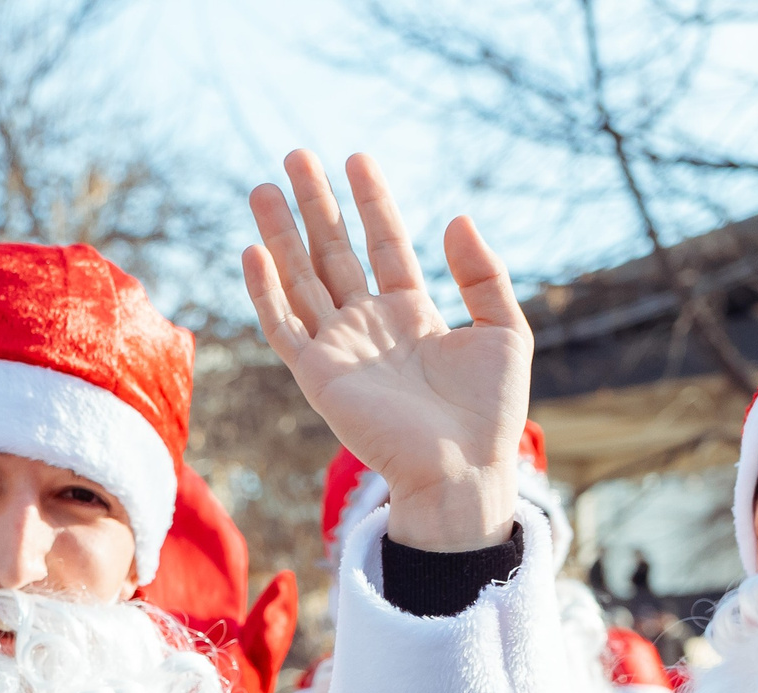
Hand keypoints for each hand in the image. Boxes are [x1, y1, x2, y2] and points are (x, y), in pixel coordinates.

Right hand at [244, 151, 530, 551]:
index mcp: (411, 315)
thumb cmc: (490, 413)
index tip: (357, 158)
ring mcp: (341, 351)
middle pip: (334, 253)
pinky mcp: (319, 378)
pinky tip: (254, 251)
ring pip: (301, 280)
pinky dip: (266, 291)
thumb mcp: (504, 330)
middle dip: (315, 205)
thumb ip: (483, 273)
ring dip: (281, 234)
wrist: (463, 471)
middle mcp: (370, 328)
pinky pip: (284, 328)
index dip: (371, 202)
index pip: (384, 244)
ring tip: (263, 186)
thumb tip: (455, 219)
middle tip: (296, 156)